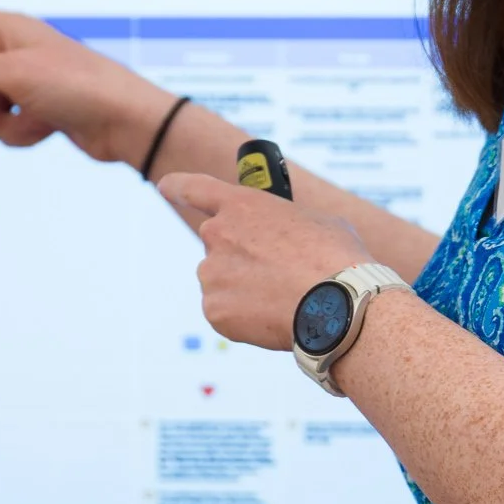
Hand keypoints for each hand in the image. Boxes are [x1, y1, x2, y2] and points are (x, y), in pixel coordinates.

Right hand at [0, 0, 176, 163]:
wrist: (123, 122)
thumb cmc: (75, 85)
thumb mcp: (12, 75)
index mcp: (7, 29)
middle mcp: (10, 52)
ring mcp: (19, 83)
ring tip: (32, 121)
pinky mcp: (31, 110)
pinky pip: (1, 128)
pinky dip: (17, 135)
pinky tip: (46, 131)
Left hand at [157, 172, 372, 351]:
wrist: (336, 305)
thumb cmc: (337, 259)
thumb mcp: (318, 222)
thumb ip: (290, 223)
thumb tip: (293, 239)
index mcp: (243, 205)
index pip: (195, 188)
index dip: (178, 186)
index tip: (165, 186)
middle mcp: (218, 235)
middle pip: (217, 244)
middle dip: (238, 256)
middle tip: (272, 272)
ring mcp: (212, 274)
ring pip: (220, 280)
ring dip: (242, 288)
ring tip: (282, 297)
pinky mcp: (214, 310)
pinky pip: (224, 312)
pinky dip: (243, 317)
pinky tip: (273, 316)